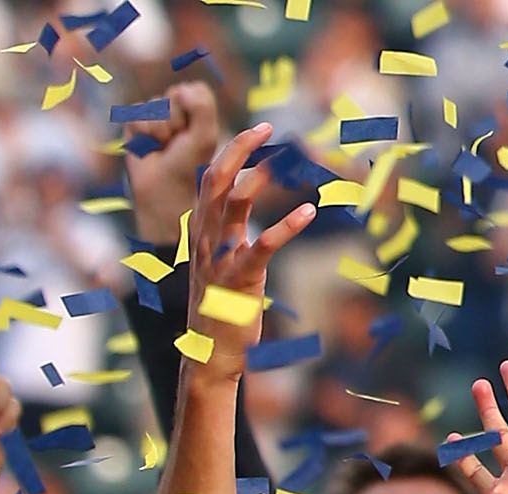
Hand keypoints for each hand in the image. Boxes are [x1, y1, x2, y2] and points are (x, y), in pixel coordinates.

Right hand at [123, 80, 222, 248]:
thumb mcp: (204, 136)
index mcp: (201, 113)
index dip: (193, 106)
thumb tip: (183, 88)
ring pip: (154, 103)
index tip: (194, 131)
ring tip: (164, 146)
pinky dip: (143, 131)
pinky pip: (136, 113)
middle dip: (177, 118)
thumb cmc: (189, 167)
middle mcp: (180, 112)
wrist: (163, 190)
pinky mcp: (136, 124)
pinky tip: (148, 146)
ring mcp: (157, 117)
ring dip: (160, 128)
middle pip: (175, 92)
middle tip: (179, 141)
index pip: (196, 89)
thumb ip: (202, 108)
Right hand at [184, 124, 317, 374]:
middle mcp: (205, 238)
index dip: (229, 153)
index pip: (209, 181)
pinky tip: (308, 211)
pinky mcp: (240, 278)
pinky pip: (262, 244)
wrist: (209, 353)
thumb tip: (237, 217)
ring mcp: (220, 257)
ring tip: (284, 159)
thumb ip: (224, 238)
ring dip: (259, 176)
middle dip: (238, 149)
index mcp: (200, 233)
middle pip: (216, 180)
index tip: (253, 132)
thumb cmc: (219, 310)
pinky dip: (286, 226)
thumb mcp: (217, 265)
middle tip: (265, 126)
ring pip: (234, 204)